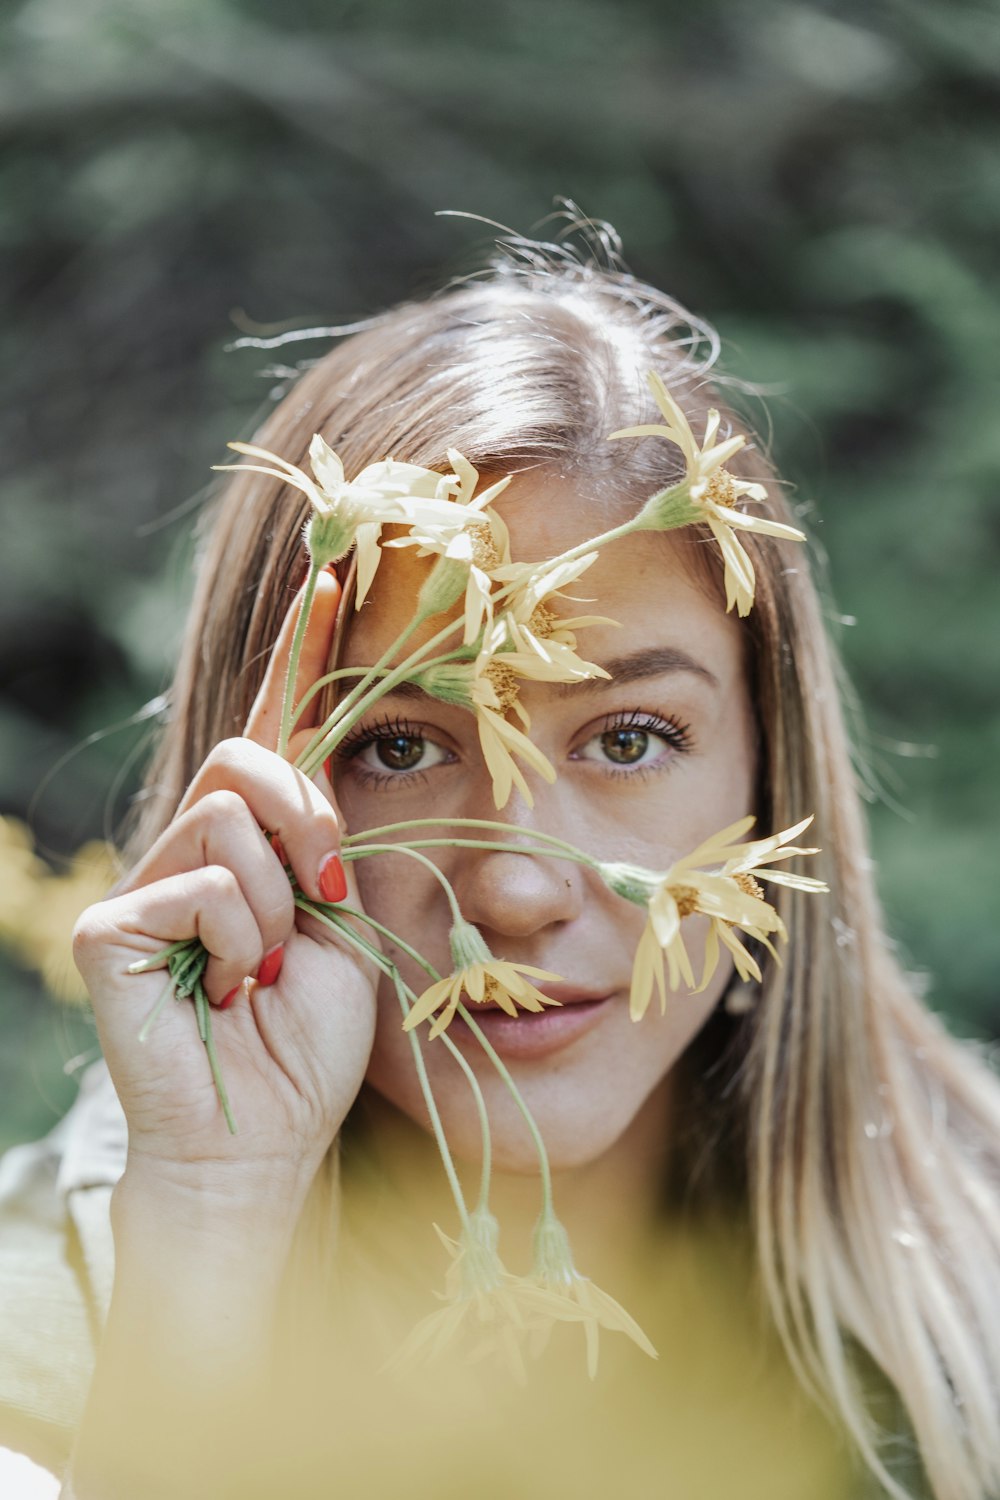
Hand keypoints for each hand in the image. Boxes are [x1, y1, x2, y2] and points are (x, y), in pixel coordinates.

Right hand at [73, 571, 376, 1213]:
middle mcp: (195, 843)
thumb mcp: (345, 924)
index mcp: (259, 839)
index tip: (331, 576)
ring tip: (264, 973)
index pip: (275, 725)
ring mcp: (146, 878)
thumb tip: (317, 784)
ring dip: (279, 907)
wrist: (266, 1132)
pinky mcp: (112, 923)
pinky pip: (201, 884)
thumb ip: (330, 844)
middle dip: (309, 824)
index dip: (300, 652)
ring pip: (231, 821)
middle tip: (325, 900)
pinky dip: (241, 940)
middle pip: (250, 757)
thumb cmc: (306, 1037)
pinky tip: (229, 990)